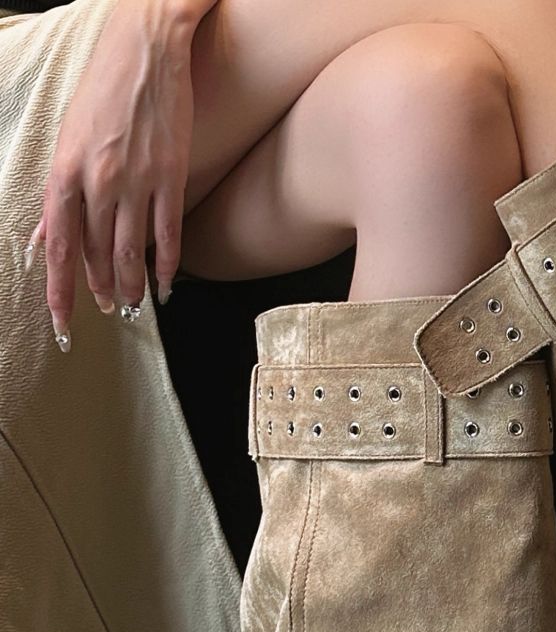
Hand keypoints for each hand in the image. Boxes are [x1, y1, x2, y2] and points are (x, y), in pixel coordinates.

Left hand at [26, 0, 212, 349]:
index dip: (60, 289)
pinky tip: (165, 285)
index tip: (63, 321)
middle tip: (106, 310)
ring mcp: (138, 181)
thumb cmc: (104, 88)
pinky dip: (167, 265)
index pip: (60, 246)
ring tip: (132, 305)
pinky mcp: (171, 178)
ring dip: (131, 285)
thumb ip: (60, 192)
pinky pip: (167, 234)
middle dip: (99, 289)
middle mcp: (99, 180)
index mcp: (66, 169)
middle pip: (97, 253)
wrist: (146, 48)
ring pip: (131, 252)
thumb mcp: (68, 136)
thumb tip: (45, 234)